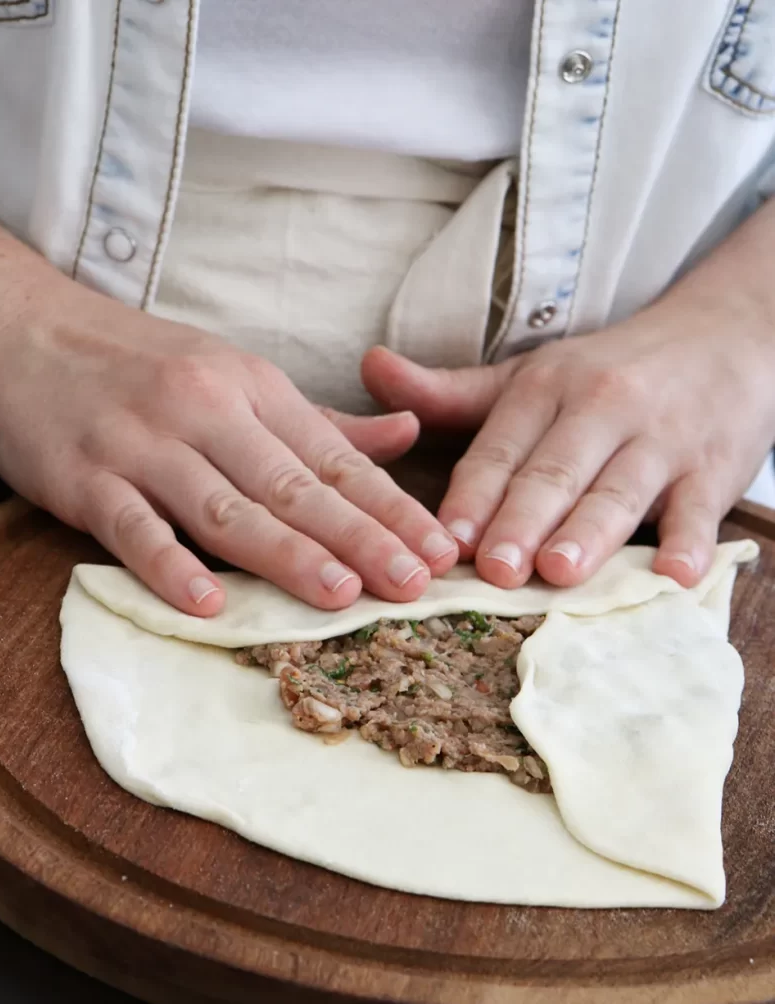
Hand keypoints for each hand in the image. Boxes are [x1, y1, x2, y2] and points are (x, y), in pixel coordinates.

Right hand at [0, 207, 458, 614]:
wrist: (23, 330)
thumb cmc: (140, 363)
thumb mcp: (236, 375)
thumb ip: (321, 420)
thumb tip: (406, 434)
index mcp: (253, 388)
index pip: (335, 458)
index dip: (391, 506)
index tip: (440, 550)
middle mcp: (205, 411)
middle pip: (293, 485)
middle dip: (360, 537)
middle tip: (414, 583)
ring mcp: (143, 444)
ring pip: (225, 507)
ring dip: (285, 552)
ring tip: (340, 594)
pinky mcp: (84, 476)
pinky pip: (132, 525)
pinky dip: (168, 564)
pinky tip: (207, 602)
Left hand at [363, 256, 774, 588]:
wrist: (721, 339)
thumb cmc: (606, 373)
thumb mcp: (528, 376)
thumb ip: (450, 391)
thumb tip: (369, 368)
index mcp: (546, 389)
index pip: (501, 447)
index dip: (472, 494)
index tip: (443, 539)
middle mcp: (601, 408)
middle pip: (555, 470)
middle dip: (522, 520)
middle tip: (494, 568)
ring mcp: (661, 440)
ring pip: (620, 489)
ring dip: (590, 531)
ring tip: (561, 570)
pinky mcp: (712, 470)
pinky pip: (698, 509)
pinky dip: (689, 542)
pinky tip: (672, 576)